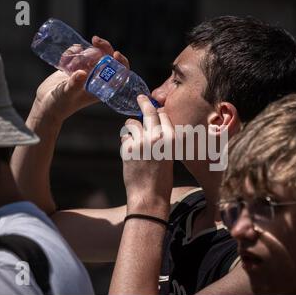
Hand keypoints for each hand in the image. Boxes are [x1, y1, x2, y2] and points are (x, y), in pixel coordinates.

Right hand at [33, 36, 130, 123]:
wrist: (46, 105)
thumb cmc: (59, 105)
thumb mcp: (67, 94)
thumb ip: (74, 85)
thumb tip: (81, 73)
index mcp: (101, 88)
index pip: (119, 75)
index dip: (121, 63)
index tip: (115, 54)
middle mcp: (96, 80)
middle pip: (108, 60)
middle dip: (104, 48)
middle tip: (95, 40)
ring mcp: (85, 72)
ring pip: (93, 55)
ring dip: (84, 52)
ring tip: (72, 60)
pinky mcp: (74, 67)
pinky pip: (78, 54)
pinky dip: (73, 52)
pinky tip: (64, 59)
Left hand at [121, 95, 173, 217]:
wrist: (149, 196)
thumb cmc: (161, 179)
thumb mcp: (169, 156)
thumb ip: (164, 140)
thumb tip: (154, 126)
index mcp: (171, 139)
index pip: (163, 115)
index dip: (158, 111)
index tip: (154, 108)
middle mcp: (157, 137)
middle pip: (149, 111)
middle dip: (144, 102)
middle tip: (141, 98)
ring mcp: (141, 141)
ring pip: (131, 123)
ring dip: (131, 126)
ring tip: (133, 135)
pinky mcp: (127, 148)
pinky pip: (124, 136)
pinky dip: (126, 141)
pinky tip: (131, 151)